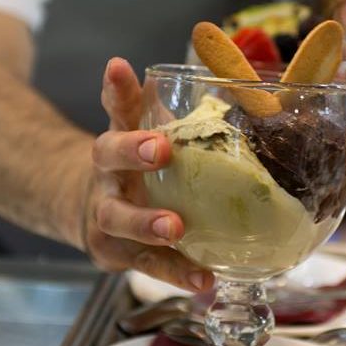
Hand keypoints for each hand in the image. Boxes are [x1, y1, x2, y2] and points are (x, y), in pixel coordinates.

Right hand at [82, 58, 213, 291]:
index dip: (117, 87)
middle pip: (107, 154)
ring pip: (118, 216)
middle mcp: (108, 172)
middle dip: (131, 151)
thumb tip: (252, 96)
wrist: (93, 212)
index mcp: (122, 136)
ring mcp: (107, 212)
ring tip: (175, 227)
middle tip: (159, 149)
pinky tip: (203, 278)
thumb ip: (193, 121)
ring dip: (146, 222)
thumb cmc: (143, 170)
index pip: (117, 105)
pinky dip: (175, 272)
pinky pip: (145, 263)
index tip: (119, 66)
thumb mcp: (159, 137)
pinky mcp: (115, 252)